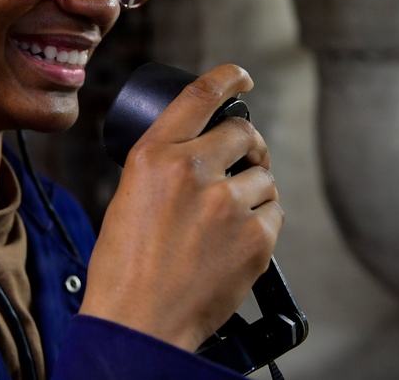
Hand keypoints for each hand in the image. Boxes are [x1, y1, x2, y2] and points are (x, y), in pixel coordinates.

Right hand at [80, 64, 282, 351]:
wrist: (139, 321)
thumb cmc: (124, 268)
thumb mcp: (127, 197)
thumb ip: (163, 168)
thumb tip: (199, 155)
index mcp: (153, 156)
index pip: (199, 97)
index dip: (228, 78)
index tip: (242, 77)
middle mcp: (192, 170)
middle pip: (243, 133)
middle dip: (248, 145)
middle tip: (244, 161)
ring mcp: (227, 204)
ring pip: (263, 177)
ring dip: (253, 191)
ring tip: (227, 222)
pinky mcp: (255, 238)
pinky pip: (274, 214)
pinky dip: (262, 224)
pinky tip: (235, 244)